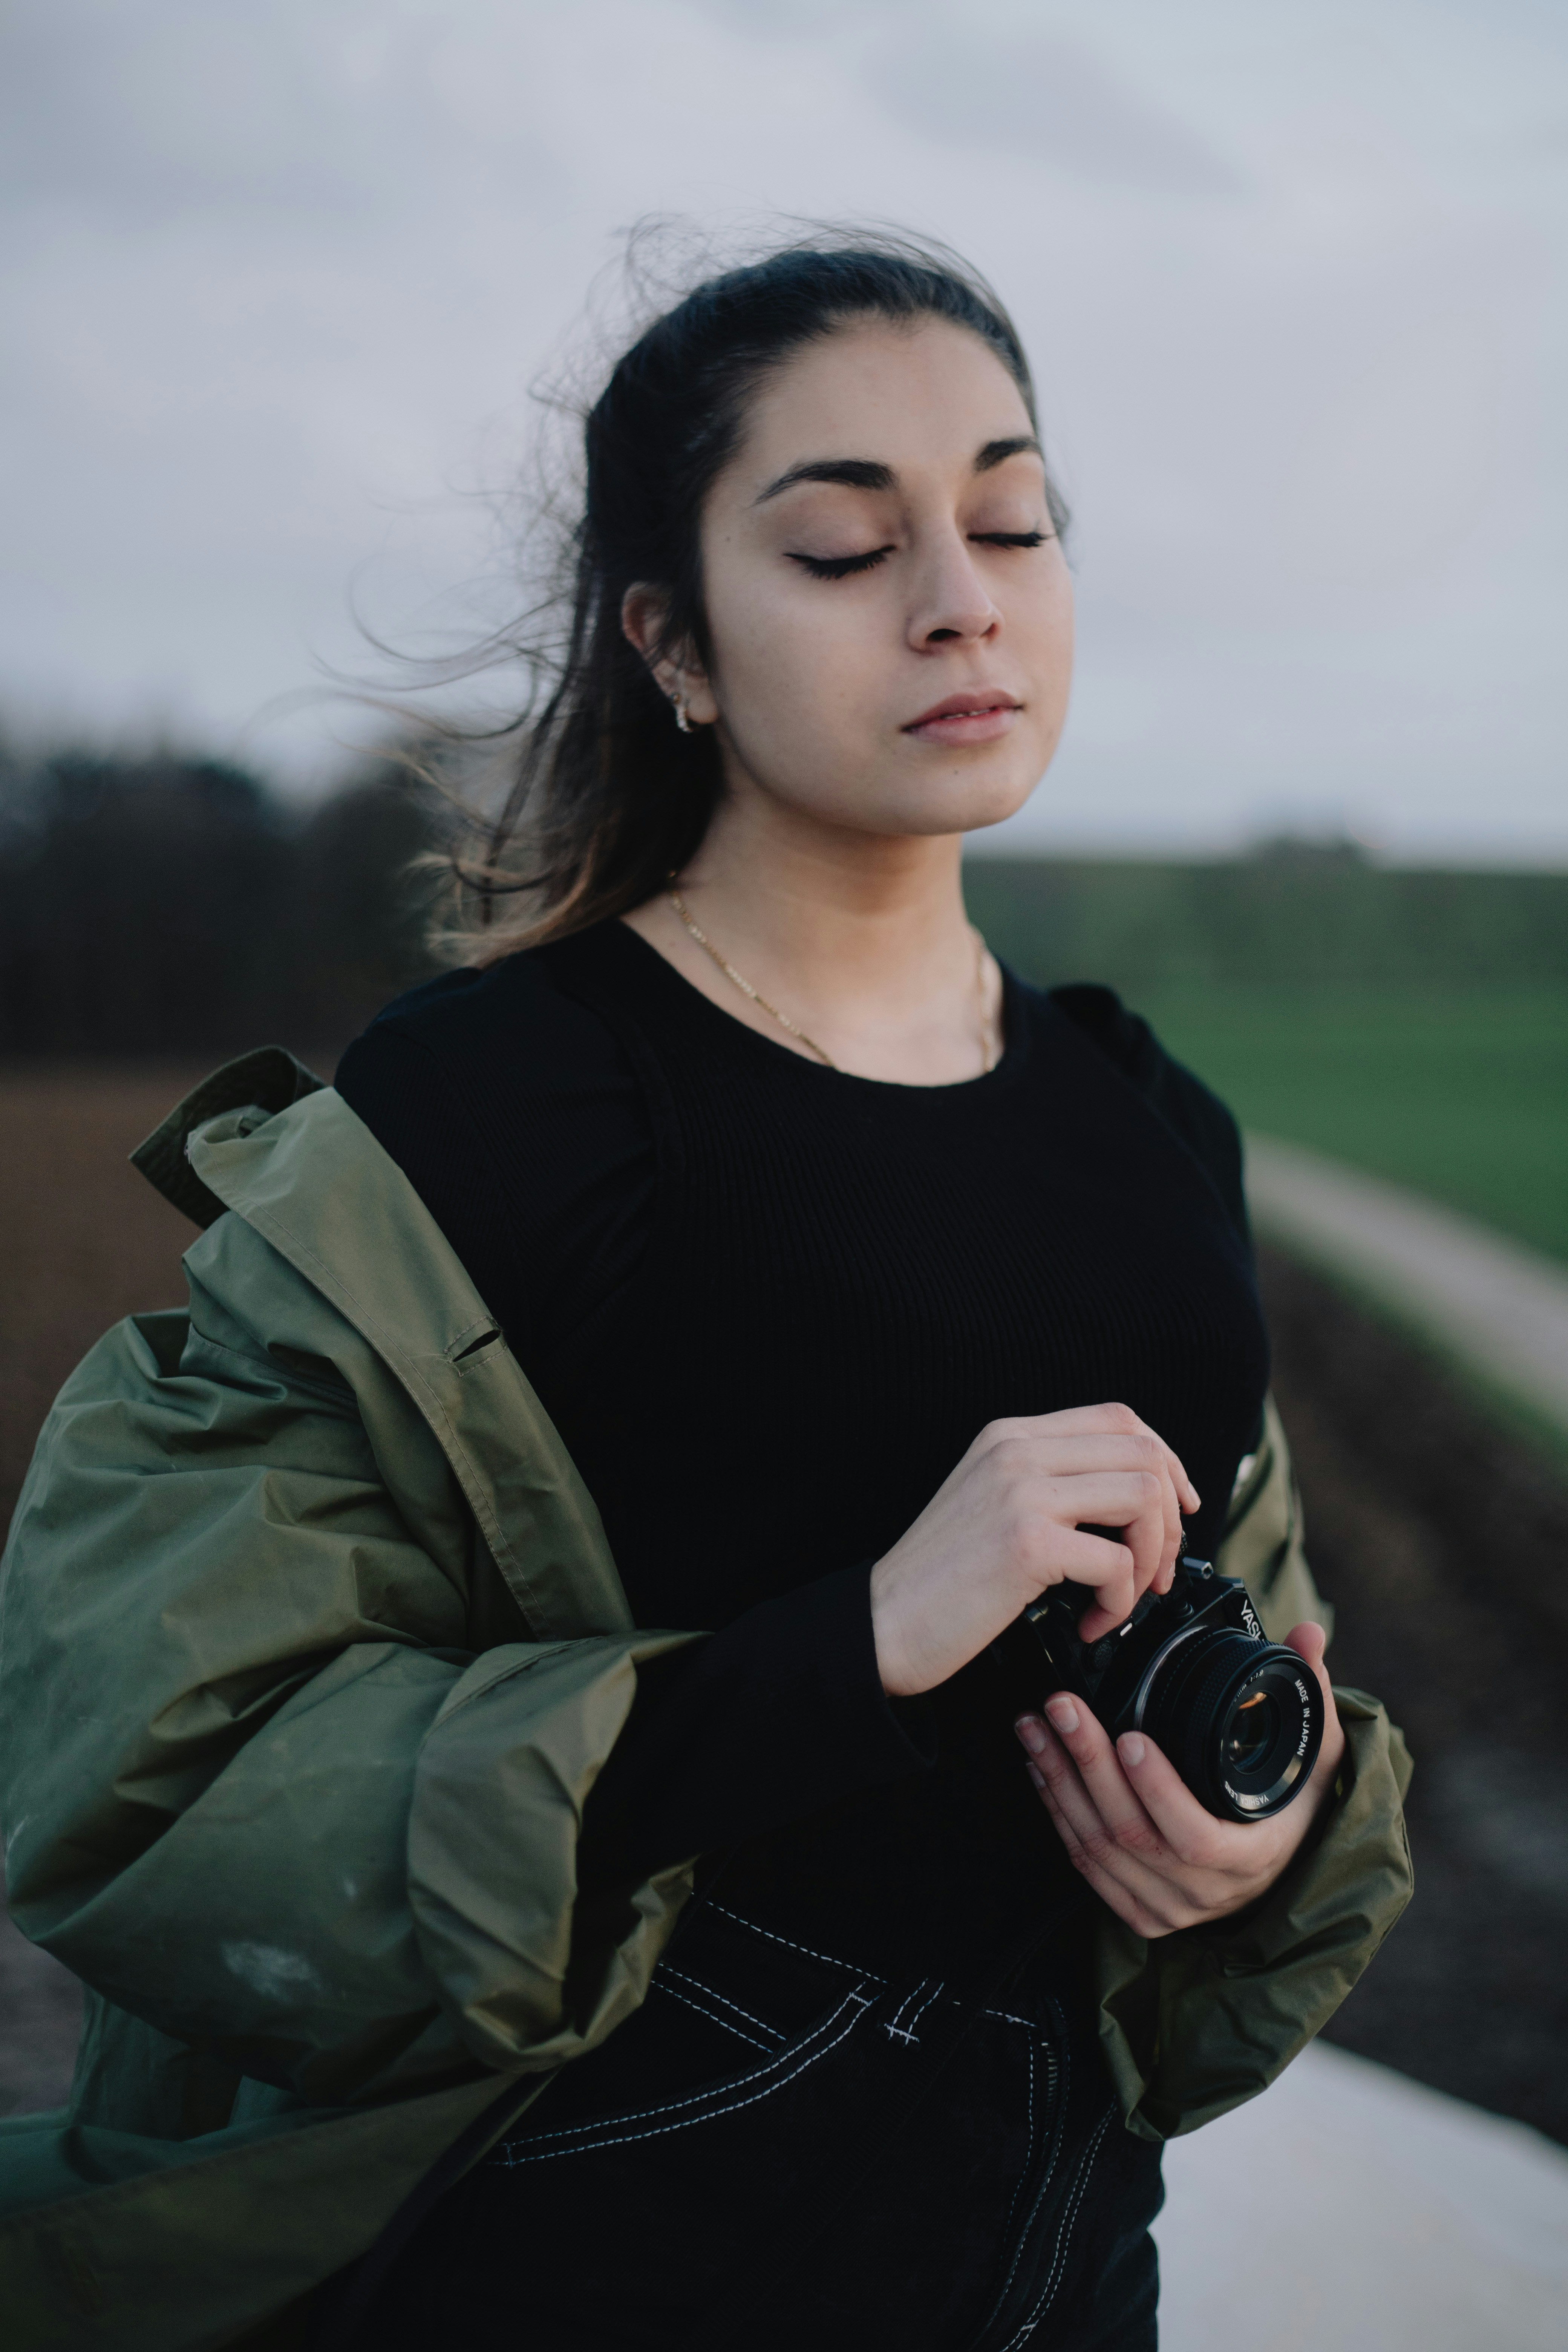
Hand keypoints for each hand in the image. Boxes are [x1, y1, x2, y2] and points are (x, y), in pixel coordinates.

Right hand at [869, 1404, 1198, 1697]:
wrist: (884, 1622)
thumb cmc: (941, 1580)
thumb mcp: (992, 1503)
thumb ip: (1048, 1483)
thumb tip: (1128, 1499)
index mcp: (1010, 1436)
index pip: (1119, 1418)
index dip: (1166, 1461)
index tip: (1178, 1508)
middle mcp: (1016, 1449)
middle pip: (1143, 1451)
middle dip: (1170, 1518)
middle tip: (1155, 1570)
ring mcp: (1021, 1490)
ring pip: (1142, 1495)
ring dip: (1152, 1556)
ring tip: (1126, 1596)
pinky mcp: (1026, 1540)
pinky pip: (1117, 1562)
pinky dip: (1119, 1602)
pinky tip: (1089, 1623)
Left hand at [1014, 1623, 1346, 1936]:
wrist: (1282, 1870)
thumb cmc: (1296, 1806)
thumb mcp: (1314, 1754)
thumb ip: (1310, 1694)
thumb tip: (1308, 1634)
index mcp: (1250, 1857)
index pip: (1195, 1837)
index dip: (1159, 1791)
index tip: (1130, 1737)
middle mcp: (1205, 1892)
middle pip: (1131, 1835)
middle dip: (1088, 1764)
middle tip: (1061, 1707)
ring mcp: (1168, 1907)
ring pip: (1098, 1849)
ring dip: (1060, 1782)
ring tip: (1035, 1727)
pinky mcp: (1137, 1912)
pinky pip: (1086, 1866)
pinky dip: (1057, 1814)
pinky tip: (1040, 1768)